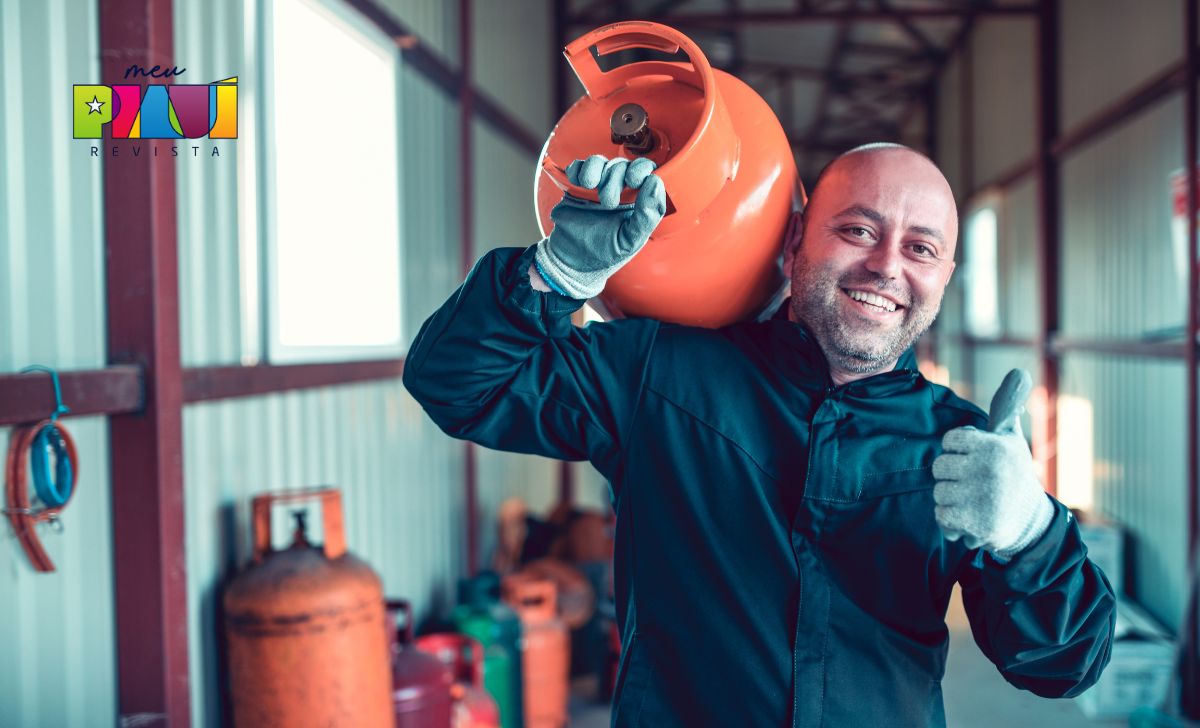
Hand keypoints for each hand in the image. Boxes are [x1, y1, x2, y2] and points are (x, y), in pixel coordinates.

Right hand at [533, 155, 665, 298]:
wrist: (572, 260)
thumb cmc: (605, 252)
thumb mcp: (631, 240)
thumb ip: (647, 215)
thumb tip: (655, 183)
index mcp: (638, 201)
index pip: (647, 172)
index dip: (641, 170)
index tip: (633, 182)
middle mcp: (620, 190)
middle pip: (623, 165)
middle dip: (615, 178)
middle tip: (608, 202)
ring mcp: (598, 186)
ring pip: (601, 161)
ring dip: (597, 169)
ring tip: (590, 187)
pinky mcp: (578, 186)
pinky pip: (579, 166)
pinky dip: (579, 169)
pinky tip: (579, 183)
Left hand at [932, 369, 1054, 557]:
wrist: (1031, 522)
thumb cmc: (1014, 473)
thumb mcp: (1011, 438)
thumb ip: (1006, 407)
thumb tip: (1019, 371)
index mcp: (994, 445)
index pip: (949, 441)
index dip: (956, 452)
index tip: (972, 459)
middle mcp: (989, 468)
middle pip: (939, 467)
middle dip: (950, 476)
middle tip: (970, 482)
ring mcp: (983, 497)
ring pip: (938, 492)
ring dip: (950, 499)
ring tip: (971, 500)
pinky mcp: (977, 523)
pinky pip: (941, 516)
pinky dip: (949, 520)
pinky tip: (968, 518)